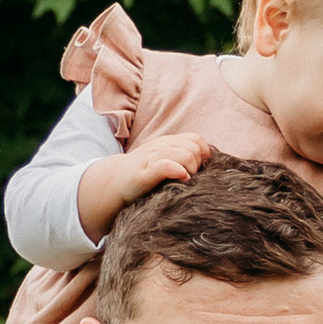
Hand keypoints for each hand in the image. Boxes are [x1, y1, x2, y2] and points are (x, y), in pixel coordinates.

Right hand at [77, 132, 212, 238]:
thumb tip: (208, 160)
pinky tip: (182, 179)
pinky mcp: (143, 173)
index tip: (200, 169)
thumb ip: (183, 157)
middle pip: (193, 149)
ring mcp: (150, 158)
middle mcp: (159, 147)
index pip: (196, 140)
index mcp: (167, 143)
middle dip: (197, 165)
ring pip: (184, 155)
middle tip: (190, 179)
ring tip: (184, 182)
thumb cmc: (145, 176)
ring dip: (190, 169)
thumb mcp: (165, 161)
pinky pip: (165, 165)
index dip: (203, 154)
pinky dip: (177, 170)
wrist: (114, 184)